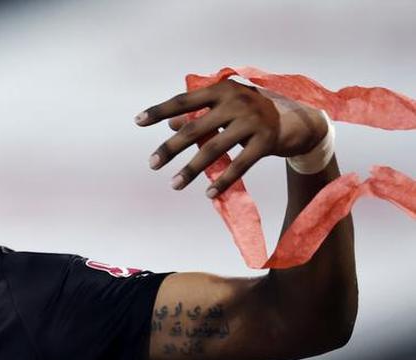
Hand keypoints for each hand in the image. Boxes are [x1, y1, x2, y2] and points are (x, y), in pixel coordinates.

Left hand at [136, 79, 328, 197]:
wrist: (299, 120)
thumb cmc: (254, 113)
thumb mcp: (227, 109)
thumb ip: (200, 114)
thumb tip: (171, 124)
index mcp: (223, 89)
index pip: (184, 100)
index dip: (159, 110)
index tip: (137, 121)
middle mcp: (237, 101)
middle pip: (194, 128)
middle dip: (170, 148)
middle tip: (152, 164)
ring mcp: (253, 120)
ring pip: (213, 148)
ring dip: (192, 169)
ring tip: (174, 184)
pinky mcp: (266, 141)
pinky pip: (239, 164)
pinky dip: (223, 180)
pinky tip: (208, 193)